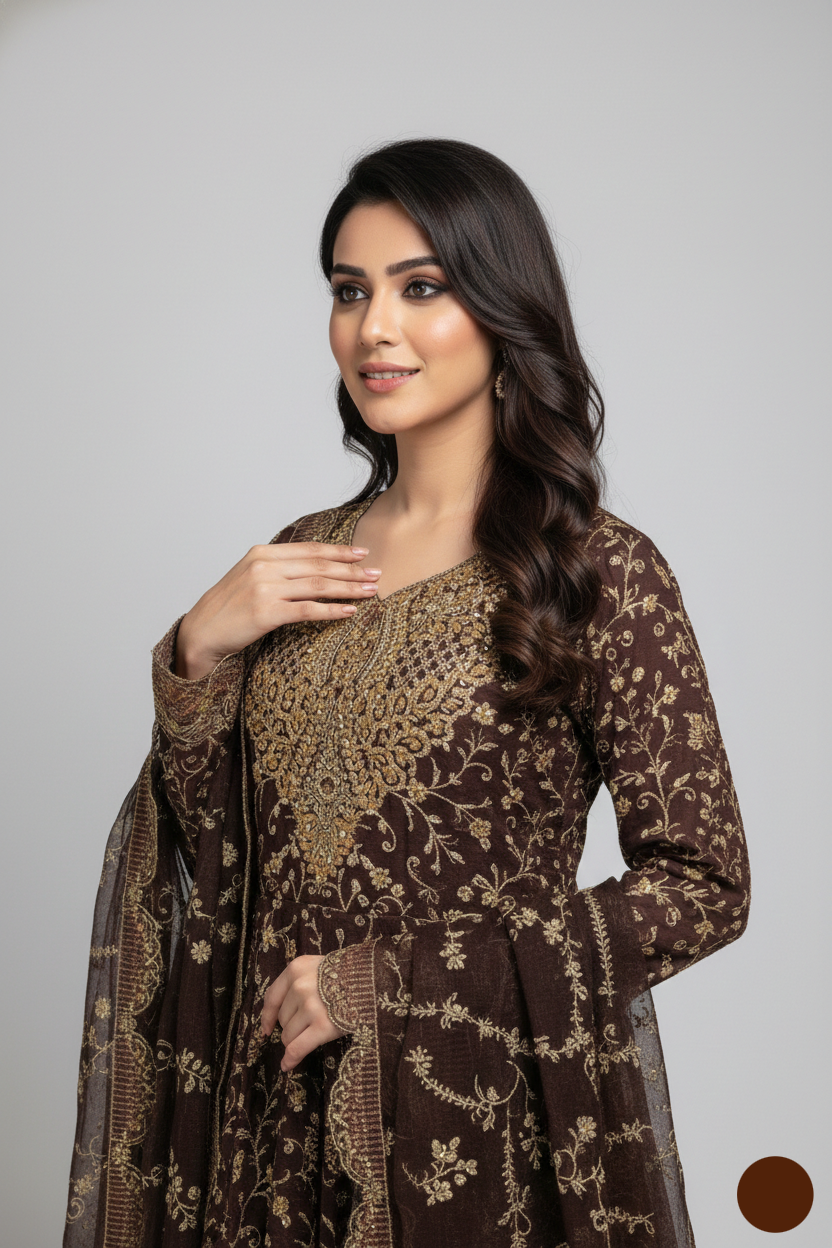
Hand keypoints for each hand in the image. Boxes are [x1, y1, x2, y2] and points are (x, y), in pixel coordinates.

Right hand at [175, 541, 380, 678]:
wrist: (201, 632)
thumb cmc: (228, 607)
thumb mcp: (250, 576)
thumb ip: (278, 567)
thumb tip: (313, 565)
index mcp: (261, 553)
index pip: (309, 549)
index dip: (339, 551)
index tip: (362, 553)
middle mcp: (264, 566)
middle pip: (318, 565)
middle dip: (351, 570)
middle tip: (376, 574)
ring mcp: (264, 589)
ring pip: (318, 585)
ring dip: (348, 588)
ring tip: (370, 591)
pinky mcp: (266, 613)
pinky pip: (308, 610)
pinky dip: (332, 610)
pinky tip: (349, 612)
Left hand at [260, 954, 347, 1072]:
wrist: (377, 980)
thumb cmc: (350, 975)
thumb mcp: (320, 967)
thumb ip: (300, 982)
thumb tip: (276, 1016)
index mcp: (296, 968)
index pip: (272, 997)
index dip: (268, 1016)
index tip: (266, 1029)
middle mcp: (300, 986)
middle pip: (283, 1019)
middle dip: (293, 1027)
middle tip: (312, 1025)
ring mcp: (311, 1006)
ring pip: (288, 1035)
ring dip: (297, 1041)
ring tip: (315, 1035)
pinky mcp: (323, 1026)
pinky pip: (297, 1048)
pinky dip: (291, 1059)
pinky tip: (288, 1065)